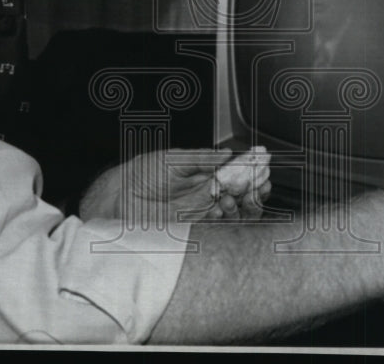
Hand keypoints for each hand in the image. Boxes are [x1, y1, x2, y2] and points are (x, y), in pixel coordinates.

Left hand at [79, 147, 270, 223]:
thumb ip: (203, 158)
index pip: (237, 174)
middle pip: (242, 195)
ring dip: (241, 205)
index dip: (252, 171)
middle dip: (254, 190)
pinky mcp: (194, 230)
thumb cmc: (143, 173)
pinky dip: (224, 219)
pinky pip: (218, 228)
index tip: (263, 166)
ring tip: (232, 196)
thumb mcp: (175, 159)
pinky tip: (220, 209)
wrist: (120, 197)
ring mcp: (202, 213)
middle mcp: (208, 195)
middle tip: (258, 184)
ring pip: (235, 213)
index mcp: (206, 175)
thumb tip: (228, 153)